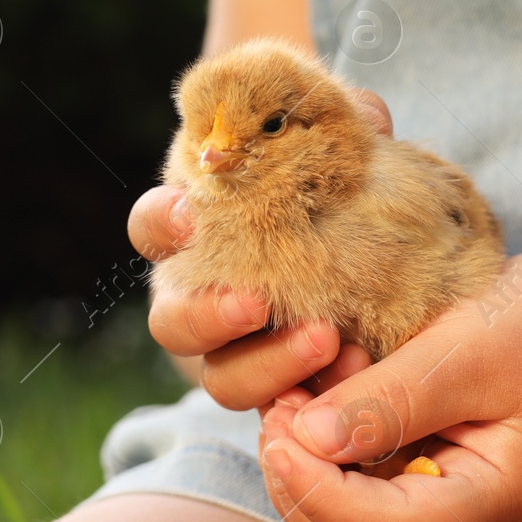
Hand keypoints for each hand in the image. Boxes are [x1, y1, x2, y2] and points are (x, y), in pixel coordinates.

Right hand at [129, 88, 394, 409]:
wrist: (364, 239)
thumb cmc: (327, 176)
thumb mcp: (336, 139)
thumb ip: (343, 120)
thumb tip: (368, 118)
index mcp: (196, 229)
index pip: (153, 225)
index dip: (163, 223)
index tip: (189, 216)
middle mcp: (198, 294)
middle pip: (171, 321)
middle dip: (207, 315)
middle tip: (256, 303)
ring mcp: (235, 349)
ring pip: (220, 377)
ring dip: (267, 366)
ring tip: (327, 340)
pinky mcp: (279, 384)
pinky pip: (278, 404)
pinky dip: (309, 394)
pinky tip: (356, 371)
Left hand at [255, 247, 521, 521]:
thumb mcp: (469, 350)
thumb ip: (395, 399)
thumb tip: (311, 440)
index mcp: (490, 499)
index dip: (322, 491)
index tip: (279, 430)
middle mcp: (455, 517)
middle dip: (301, 488)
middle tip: (276, 410)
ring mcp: (428, 500)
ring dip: (299, 470)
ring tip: (289, 396)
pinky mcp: (405, 475)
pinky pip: (343, 486)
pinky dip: (312, 451)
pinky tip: (306, 392)